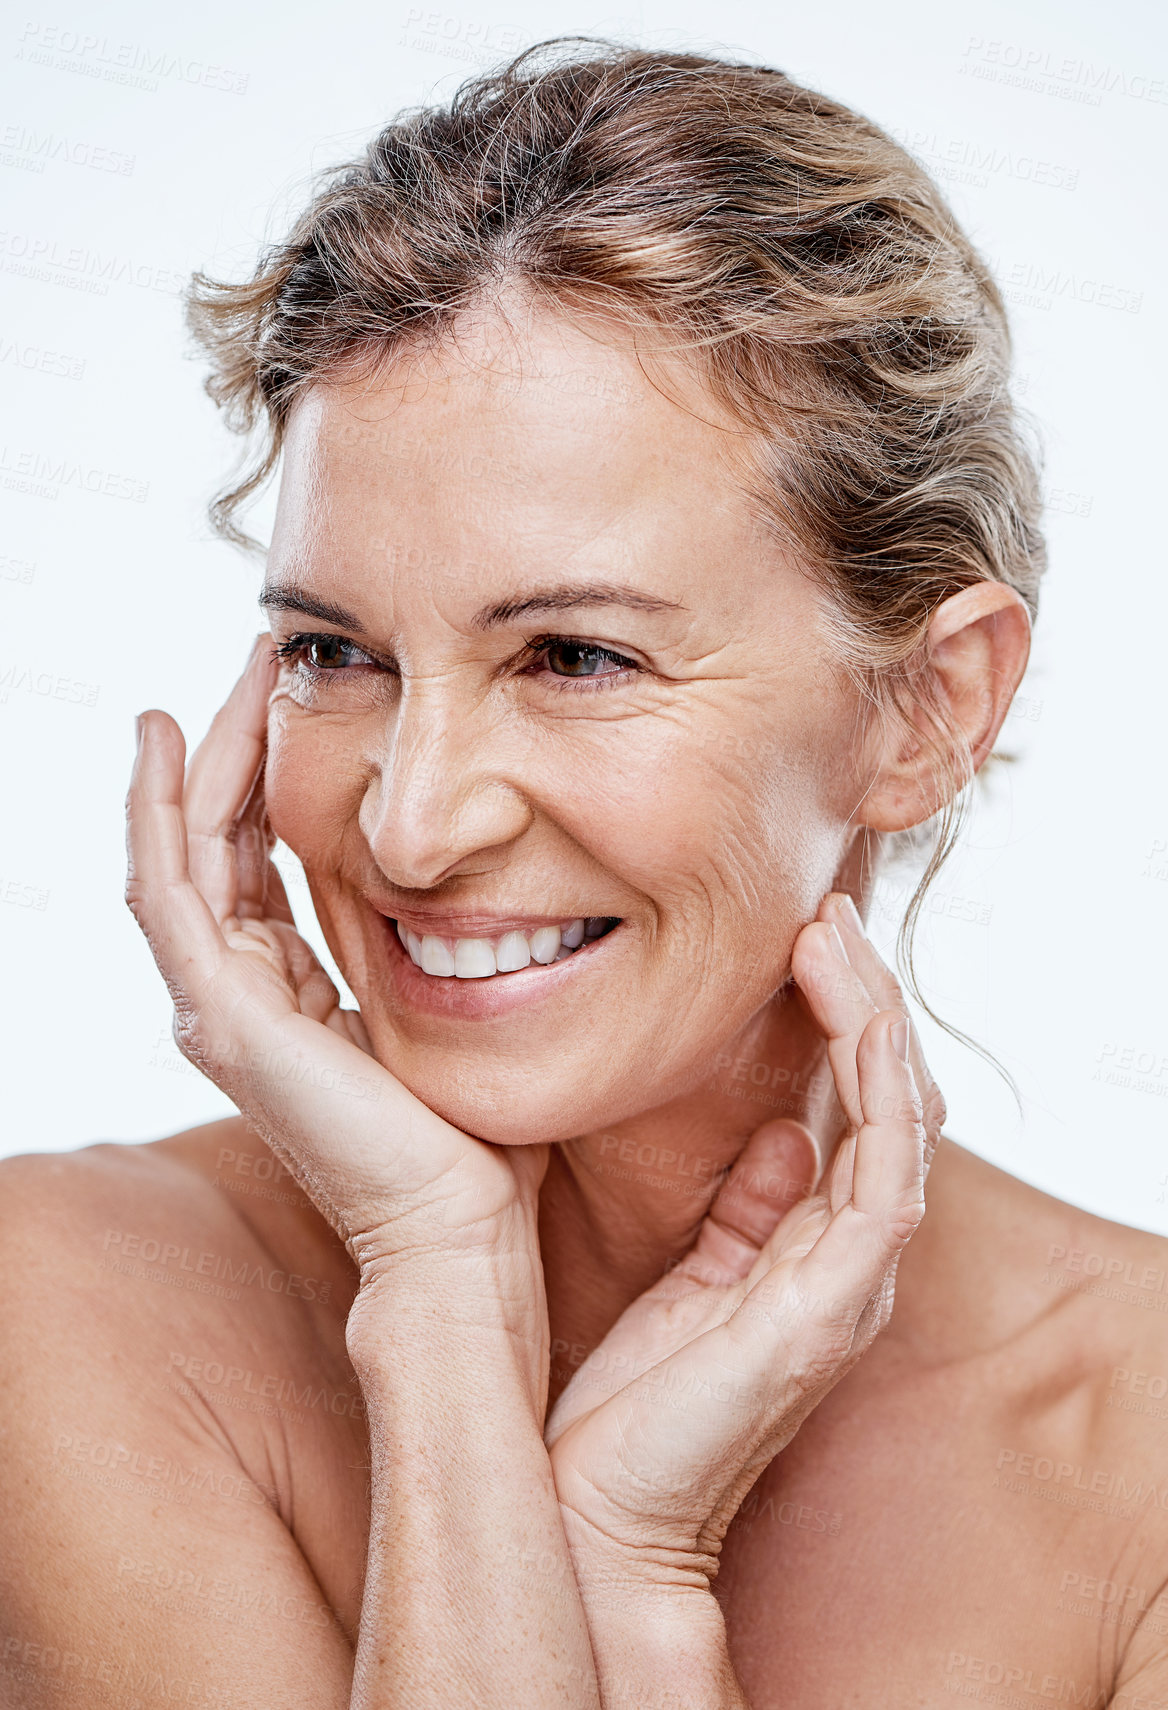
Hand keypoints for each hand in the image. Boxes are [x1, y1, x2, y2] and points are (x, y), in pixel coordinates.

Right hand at [125, 637, 548, 1292]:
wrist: (459, 1235)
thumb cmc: (477, 1147)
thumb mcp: (454, 1022)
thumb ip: (443, 962)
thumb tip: (496, 896)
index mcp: (293, 999)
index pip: (258, 864)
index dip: (270, 778)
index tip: (308, 699)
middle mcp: (241, 1000)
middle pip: (215, 845)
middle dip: (239, 748)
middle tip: (270, 660)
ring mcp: (221, 1009)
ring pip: (183, 852)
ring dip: (205, 758)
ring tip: (233, 676)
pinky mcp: (222, 1015)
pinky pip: (168, 888)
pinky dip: (158, 810)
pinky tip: (166, 737)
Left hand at [545, 893, 943, 1593]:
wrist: (591, 1513)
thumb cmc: (626, 1406)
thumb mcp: (690, 1277)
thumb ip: (744, 1209)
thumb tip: (781, 1135)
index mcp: (814, 1249)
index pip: (854, 1110)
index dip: (840, 1020)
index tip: (800, 938)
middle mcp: (850, 1260)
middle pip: (888, 1100)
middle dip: (864, 999)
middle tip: (825, 913)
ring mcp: (853, 1282)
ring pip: (900, 1119)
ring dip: (874, 1018)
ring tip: (834, 934)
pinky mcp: (837, 1301)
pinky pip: (886, 1172)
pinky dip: (879, 1086)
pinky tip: (853, 1013)